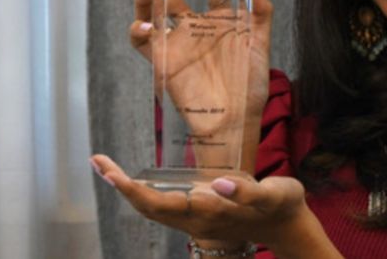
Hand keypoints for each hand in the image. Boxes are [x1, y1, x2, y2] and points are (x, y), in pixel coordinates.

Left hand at [90, 154, 306, 247]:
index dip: (130, 188)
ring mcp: (196, 221)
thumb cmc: (281, 205)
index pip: (158, 203)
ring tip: (108, 168)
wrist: (288, 226)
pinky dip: (142, 193)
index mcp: (208, 213)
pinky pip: (162, 208)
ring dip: (127, 190)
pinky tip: (136, 183)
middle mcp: (195, 220)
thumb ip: (245, 191)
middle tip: (98, 161)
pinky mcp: (199, 216)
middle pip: (146, 207)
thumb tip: (216, 184)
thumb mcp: (272, 195)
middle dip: (119, 186)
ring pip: (152, 209)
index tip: (109, 171)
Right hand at [129, 0, 272, 153]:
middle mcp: (196, 25)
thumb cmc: (251, 86)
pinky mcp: (162, 60)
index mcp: (222, 18)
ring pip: (152, 9)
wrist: (235, 123)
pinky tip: (147, 25)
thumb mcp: (261, 45)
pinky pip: (141, 40)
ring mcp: (177, 41)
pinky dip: (138, 28)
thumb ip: (261, 12)